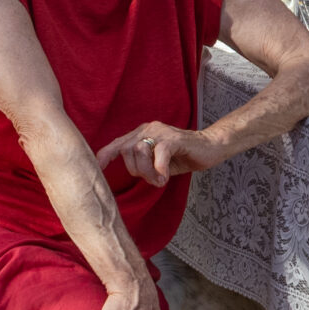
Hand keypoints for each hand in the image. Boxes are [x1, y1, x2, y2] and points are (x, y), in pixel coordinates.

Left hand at [96, 122, 227, 186]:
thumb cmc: (183, 156)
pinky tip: (165, 177)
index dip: (105, 155)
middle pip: (126, 151)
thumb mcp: (157, 161)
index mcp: (141, 134)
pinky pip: (159, 154)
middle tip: (154, 180)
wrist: (210, 147)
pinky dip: (160, 169)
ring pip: (139, 151)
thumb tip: (132, 172)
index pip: (117, 144)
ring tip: (160, 179)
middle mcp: (148, 129)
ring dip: (148, 172)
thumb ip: (143, 164)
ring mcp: (161, 132)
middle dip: (137, 171)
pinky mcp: (174, 139)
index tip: (98, 168)